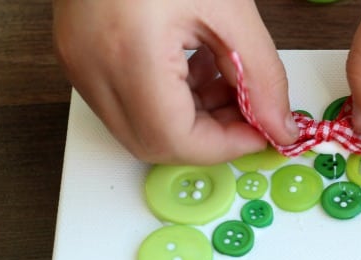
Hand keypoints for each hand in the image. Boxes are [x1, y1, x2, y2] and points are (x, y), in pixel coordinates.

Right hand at [53, 0, 297, 163]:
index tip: (260, 133)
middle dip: (210, 137)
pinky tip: (196, 69)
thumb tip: (280, 128)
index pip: (175, 139)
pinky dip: (169, 101)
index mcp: (129, 52)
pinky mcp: (80, 56)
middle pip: (155, 143)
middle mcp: (93, 66)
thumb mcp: (230, 10)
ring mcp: (80, 63)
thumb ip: (262, 77)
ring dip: (192, 120)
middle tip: (246, 113)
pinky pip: (128, 103)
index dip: (225, 146)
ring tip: (226, 83)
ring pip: (141, 128)